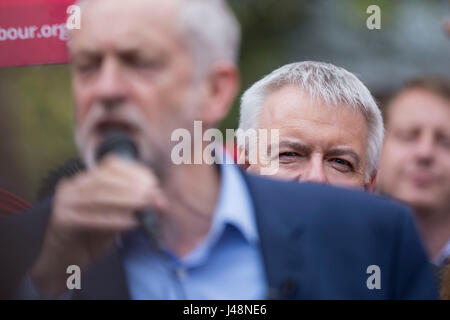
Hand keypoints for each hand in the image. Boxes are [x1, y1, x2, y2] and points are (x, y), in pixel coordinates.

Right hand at [30, 156, 166, 296]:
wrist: (63, 264)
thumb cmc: (92, 239)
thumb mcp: (116, 218)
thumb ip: (132, 207)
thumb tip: (158, 199)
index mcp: (85, 180)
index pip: (111, 165)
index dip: (134, 172)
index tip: (153, 183)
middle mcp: (72, 186)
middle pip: (105, 179)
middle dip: (133, 187)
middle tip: (154, 197)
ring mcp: (64, 202)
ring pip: (98, 195)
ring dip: (126, 200)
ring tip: (145, 206)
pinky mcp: (61, 220)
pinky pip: (90, 217)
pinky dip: (113, 219)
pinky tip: (131, 223)